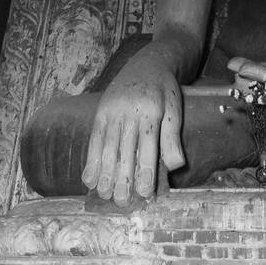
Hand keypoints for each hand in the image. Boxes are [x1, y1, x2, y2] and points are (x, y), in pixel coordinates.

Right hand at [81, 55, 184, 205]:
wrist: (147, 62)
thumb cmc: (164, 89)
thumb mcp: (175, 109)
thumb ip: (173, 137)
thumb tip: (175, 166)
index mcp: (152, 112)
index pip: (148, 148)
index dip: (145, 172)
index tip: (144, 194)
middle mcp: (129, 112)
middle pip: (125, 151)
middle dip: (122, 178)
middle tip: (122, 202)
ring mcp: (112, 111)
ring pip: (106, 147)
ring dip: (104, 174)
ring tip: (104, 195)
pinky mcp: (100, 111)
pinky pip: (94, 139)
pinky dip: (91, 160)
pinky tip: (90, 178)